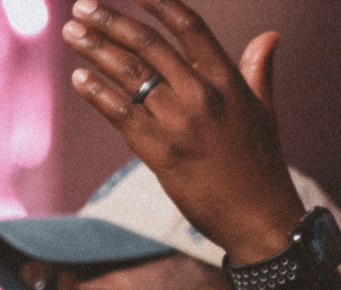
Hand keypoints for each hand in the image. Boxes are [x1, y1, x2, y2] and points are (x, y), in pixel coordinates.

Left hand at [61, 0, 307, 264]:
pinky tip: (79, 77)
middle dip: (110, 22)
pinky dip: (97, 93)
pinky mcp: (161, 153)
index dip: (160, 3)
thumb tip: (269, 36)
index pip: (189, 28)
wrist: (258, 217)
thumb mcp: (264, 111)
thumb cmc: (261, 165)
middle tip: (82, 7)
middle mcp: (202, 95)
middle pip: (149, 45)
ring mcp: (180, 123)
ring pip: (129, 75)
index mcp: (228, 80)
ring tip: (71, 33)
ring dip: (95, 50)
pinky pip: (120, 115)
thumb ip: (258, 70)